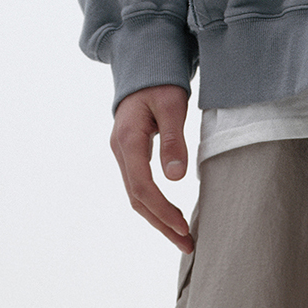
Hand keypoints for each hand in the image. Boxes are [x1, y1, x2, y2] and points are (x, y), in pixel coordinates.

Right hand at [110, 85, 194, 251]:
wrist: (143, 63)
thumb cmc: (160, 81)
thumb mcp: (172, 105)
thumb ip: (173, 140)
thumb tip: (175, 178)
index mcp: (129, 140)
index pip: (143, 186)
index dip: (163, 211)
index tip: (183, 228)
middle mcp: (120, 151)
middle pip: (137, 199)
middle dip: (162, 225)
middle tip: (187, 245)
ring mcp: (123, 154)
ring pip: (137, 197)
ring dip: (159, 221)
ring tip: (182, 239)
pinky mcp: (130, 156)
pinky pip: (139, 188)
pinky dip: (155, 207)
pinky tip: (172, 218)